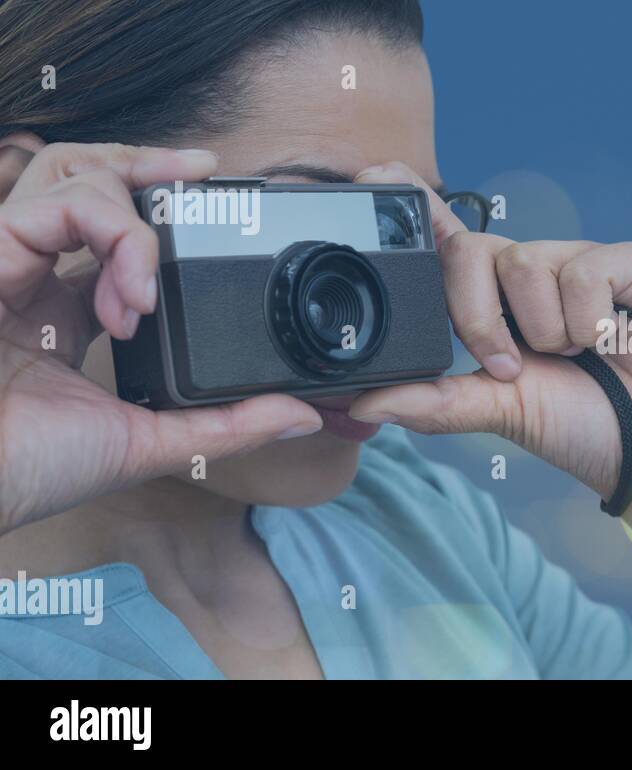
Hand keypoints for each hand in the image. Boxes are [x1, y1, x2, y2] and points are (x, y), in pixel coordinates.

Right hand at [0, 140, 322, 530]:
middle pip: (85, 178)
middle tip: (207, 174)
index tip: (212, 196)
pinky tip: (131, 300)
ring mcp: (8, 258)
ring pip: (73, 175)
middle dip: (150, 164)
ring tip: (150, 292)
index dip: (156, 213)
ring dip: (135, 223)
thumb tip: (304, 415)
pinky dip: (115, 237)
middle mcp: (34, 275)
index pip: (108, 235)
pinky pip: (58, 203)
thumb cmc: (32, 471)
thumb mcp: (147, 443)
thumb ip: (227, 425)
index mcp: (62, 312)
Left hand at [347, 163, 631, 522]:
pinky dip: (591, 318)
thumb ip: (435, 402)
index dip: (412, 202)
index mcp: (492, 301)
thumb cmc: (583, 425)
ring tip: (576, 356)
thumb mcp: (499, 413)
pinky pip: (586, 268)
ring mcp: (580, 263)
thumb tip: (364, 402)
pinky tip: (611, 341)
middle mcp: (530, 274)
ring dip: (545, 330)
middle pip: (470, 249)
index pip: (444, 236)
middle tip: (512, 367)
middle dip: (478, 318)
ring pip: (525, 262)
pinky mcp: (630, 263)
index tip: (373, 177)